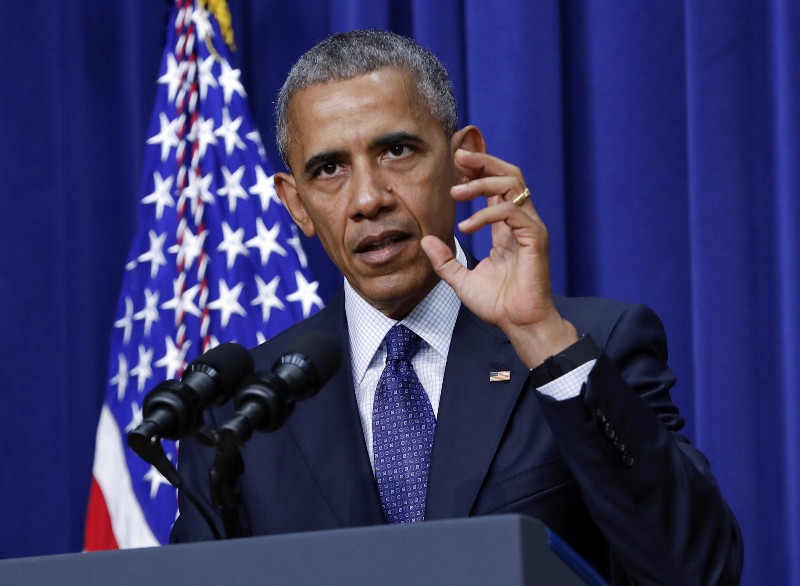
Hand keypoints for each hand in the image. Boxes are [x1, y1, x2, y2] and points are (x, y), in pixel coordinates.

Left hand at [420, 149, 576, 367]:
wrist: (518, 323)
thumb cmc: (497, 304)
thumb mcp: (460, 279)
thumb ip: (444, 259)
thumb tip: (425, 240)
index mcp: (506, 228)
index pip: (496, 186)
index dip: (478, 170)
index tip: (455, 163)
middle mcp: (520, 222)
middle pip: (509, 175)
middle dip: (483, 161)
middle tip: (457, 157)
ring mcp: (529, 228)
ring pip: (512, 185)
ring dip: (481, 182)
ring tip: (456, 192)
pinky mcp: (535, 238)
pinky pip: (511, 211)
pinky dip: (486, 214)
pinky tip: (466, 227)